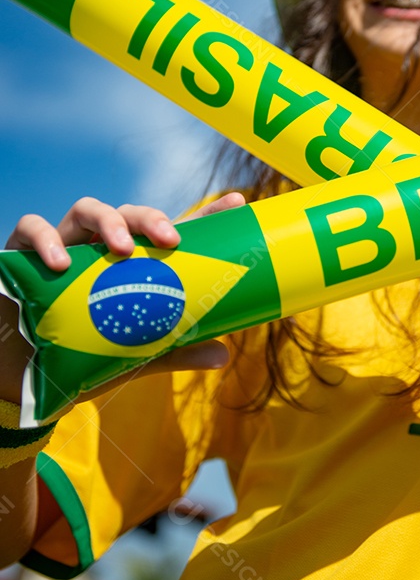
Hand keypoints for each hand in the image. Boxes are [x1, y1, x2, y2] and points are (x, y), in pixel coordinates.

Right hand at [1, 192, 245, 407]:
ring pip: (87, 208)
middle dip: (152, 218)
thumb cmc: (78, 355)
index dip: (204, 214)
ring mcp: (63, 244)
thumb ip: (172, 350)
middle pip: (129, 213)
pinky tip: (59, 262)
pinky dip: (46, 239)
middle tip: (170, 240)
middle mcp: (98, 247)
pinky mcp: (23, 252)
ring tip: (120, 250)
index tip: (237, 204)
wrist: (21, 374)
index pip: (169, 232)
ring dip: (109, 222)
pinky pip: (32, 226)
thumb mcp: (130, 355)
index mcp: (130, 264)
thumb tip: (222, 355)